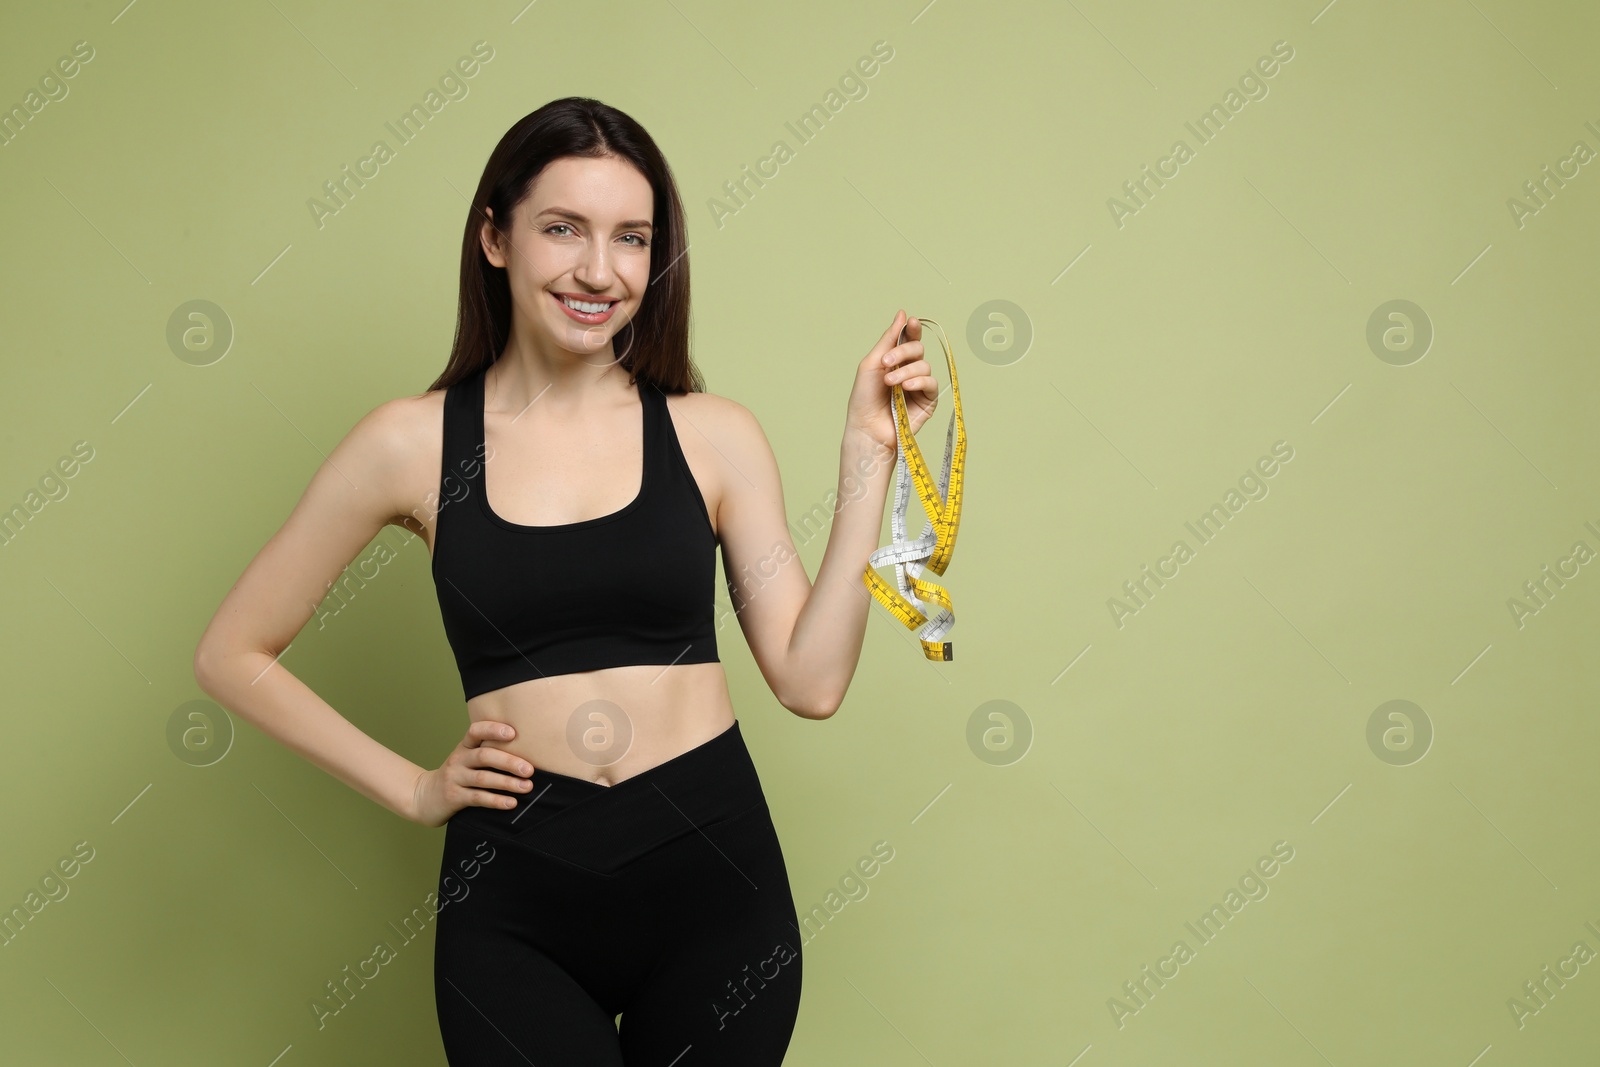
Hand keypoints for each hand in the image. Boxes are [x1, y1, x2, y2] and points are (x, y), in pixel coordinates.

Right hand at [409, 720, 534, 827]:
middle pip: (484, 756)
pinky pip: (477, 798)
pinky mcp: (453, 797)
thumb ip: (489, 753)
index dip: (493, 730)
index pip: (476, 731)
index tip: (513, 733)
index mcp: (464, 746)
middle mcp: (458, 759)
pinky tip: (511, 803)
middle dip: (509, 762)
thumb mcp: (467, 759)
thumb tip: (528, 754)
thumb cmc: (457, 776)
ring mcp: (454, 778)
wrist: (424, 797)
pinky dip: (496, 800)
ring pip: (483, 778)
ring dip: (507, 783)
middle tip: (530, 770)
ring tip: (527, 787)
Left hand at [845, 310, 938, 452]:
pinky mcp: (928, 401)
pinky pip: (932, 383)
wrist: (866, 427)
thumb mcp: (872, 363)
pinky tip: (906, 387)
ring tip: (890, 383)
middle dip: (903, 352)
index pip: (909, 339)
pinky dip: (919, 382)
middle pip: (918, 349)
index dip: (912, 329)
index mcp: (895, 360)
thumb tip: (902, 313)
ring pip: (924, 366)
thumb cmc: (864, 398)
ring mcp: (919, 386)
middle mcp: (909, 370)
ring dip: (906, 371)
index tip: (911, 322)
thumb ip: (888, 339)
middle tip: (886, 363)